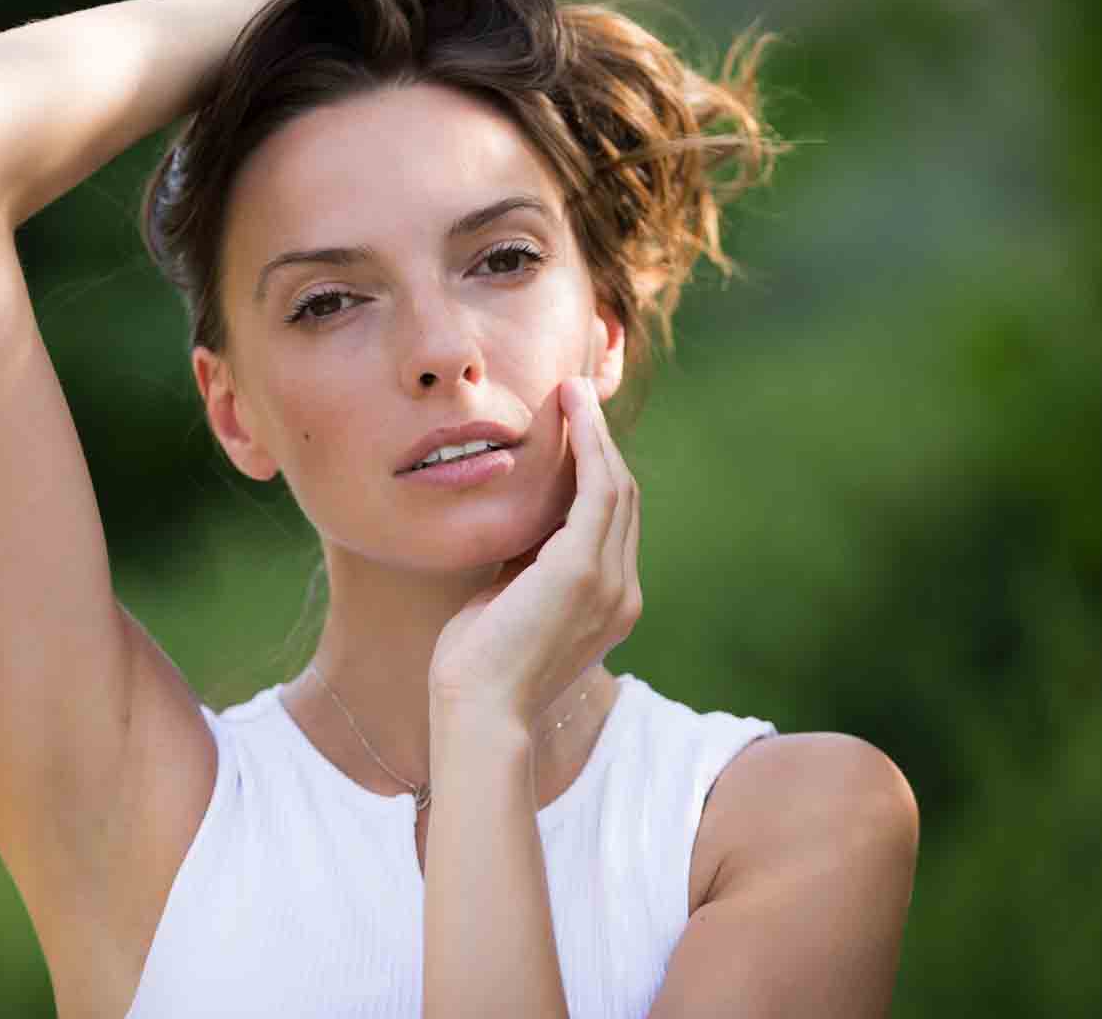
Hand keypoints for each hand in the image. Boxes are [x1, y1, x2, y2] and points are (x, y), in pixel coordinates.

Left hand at [427, 376, 641, 730]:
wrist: (478, 710)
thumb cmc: (480, 664)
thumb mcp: (513, 602)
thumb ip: (529, 564)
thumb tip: (523, 523)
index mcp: (610, 604)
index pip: (613, 522)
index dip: (599, 469)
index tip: (575, 429)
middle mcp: (623, 593)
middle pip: (623, 497)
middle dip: (601, 442)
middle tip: (576, 394)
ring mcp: (610, 582)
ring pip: (616, 487)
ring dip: (595, 433)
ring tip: (573, 392)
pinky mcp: (584, 570)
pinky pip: (598, 491)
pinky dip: (589, 447)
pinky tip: (572, 416)